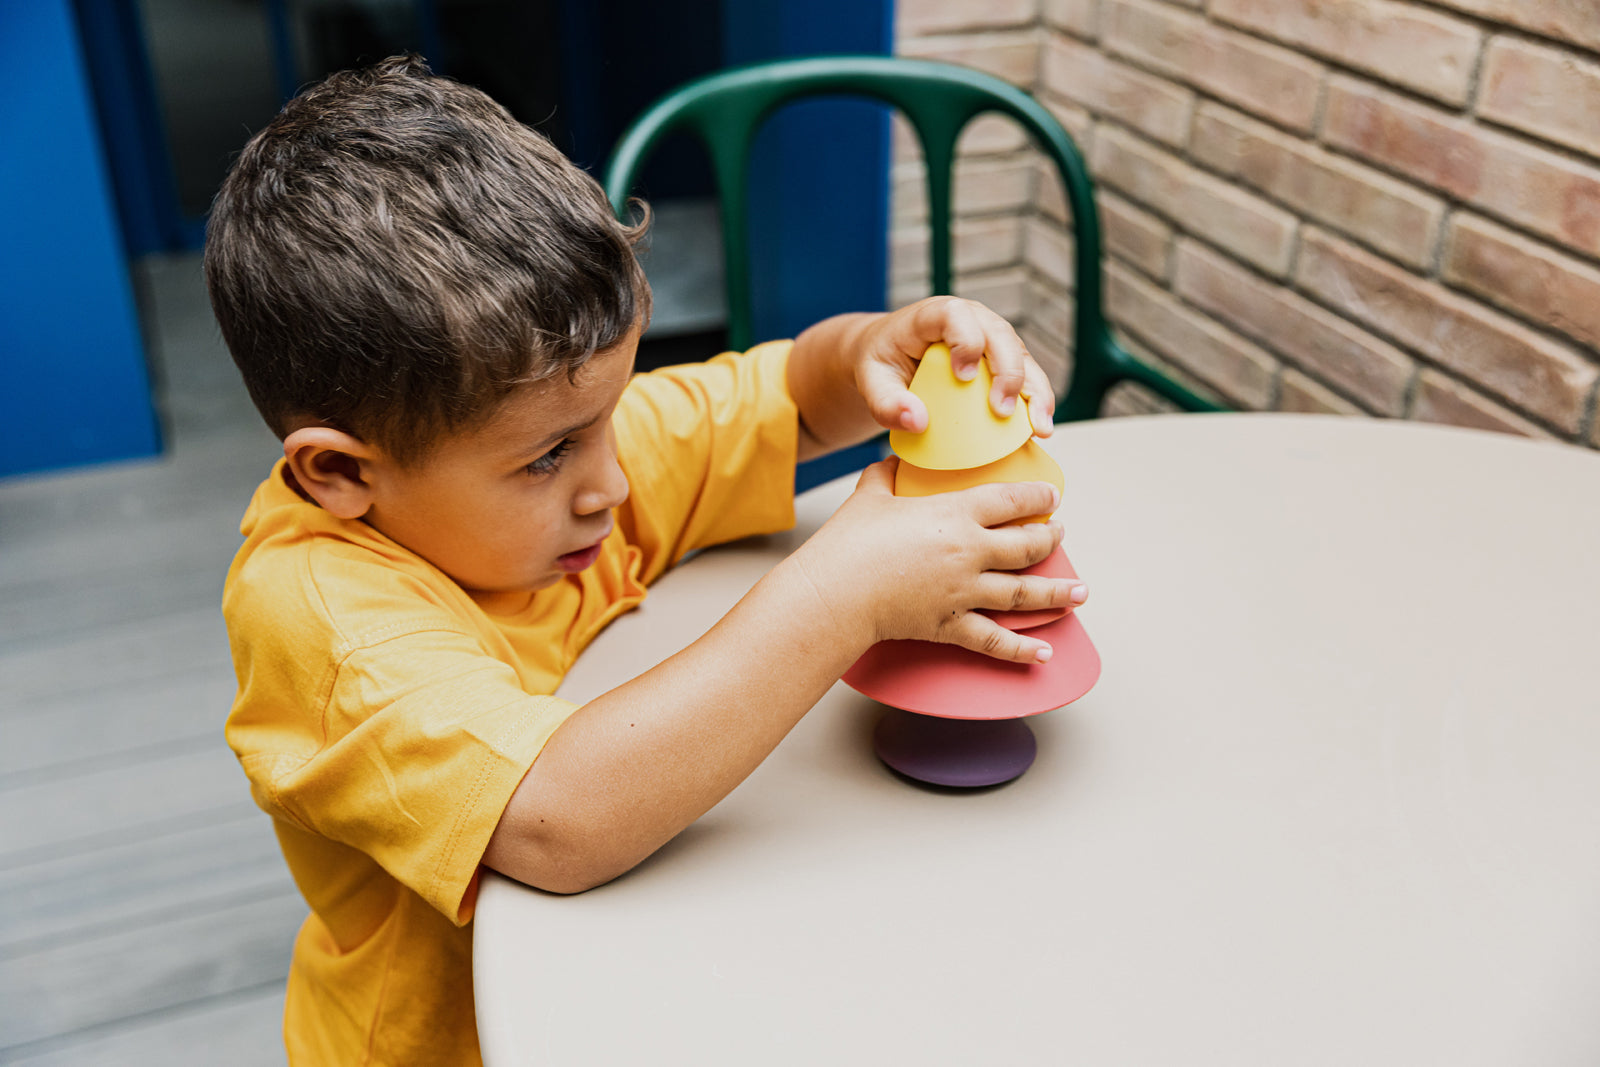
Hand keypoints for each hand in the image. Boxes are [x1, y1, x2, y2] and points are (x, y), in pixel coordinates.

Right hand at [792, 460, 1086, 663]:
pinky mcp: (952, 625)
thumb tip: (892, 461)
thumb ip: (887, 475)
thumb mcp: (870, 494)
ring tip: (1081, 591)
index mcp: (955, 514)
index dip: (1038, 497)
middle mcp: (971, 552)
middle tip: (1061, 535)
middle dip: (1050, 538)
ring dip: (1058, 592)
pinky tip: (1044, 654)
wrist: (836, 593)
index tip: (1052, 498)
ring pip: (1024, 592)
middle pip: (1028, 545)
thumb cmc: (849, 543)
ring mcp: (965, 591)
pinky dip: (1022, 650)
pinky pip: (995, 640)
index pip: (1012, 500)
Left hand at [853, 296, 1055, 438]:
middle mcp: (971, 319)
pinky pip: (1026, 375)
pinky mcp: (1002, 359)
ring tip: (1039, 428)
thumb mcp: (872, 383)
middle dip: (1008, 373)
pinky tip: (1040, 428)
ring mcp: (991, 338)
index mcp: (934, 314)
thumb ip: (886, 403)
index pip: (956, 316)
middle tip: (1002, 412)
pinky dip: (1036, 400)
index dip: (965, 341)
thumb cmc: (882, 365)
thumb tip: (916, 422)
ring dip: (1035, 391)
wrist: (892, 357)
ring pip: (1022, 356)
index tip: (963, 377)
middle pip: (1000, 336)